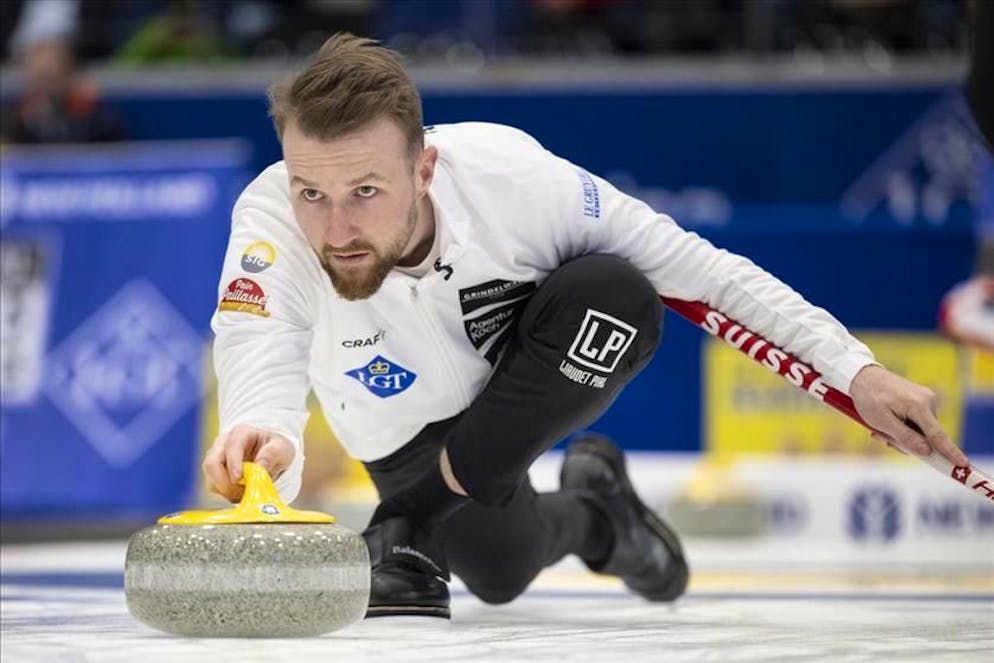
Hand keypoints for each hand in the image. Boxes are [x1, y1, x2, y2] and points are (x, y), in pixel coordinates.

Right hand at [202, 424, 294, 501]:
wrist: (271, 454)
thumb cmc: (275, 448)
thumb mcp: (282, 448)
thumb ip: (272, 453)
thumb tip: (259, 466)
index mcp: (241, 433)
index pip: (231, 446)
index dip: (233, 463)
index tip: (238, 479)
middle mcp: (223, 444)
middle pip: (211, 463)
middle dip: (225, 482)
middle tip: (243, 492)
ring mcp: (215, 458)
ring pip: (210, 478)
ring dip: (226, 490)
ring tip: (245, 494)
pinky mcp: (214, 473)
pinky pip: (213, 487)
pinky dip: (225, 494)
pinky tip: (240, 495)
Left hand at [850, 365, 967, 466]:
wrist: (862, 376)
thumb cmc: (869, 397)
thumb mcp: (882, 421)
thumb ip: (905, 437)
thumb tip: (927, 451)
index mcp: (919, 406)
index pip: (938, 435)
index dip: (950, 452)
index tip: (962, 465)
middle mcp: (928, 401)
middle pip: (926, 436)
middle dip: (906, 442)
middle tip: (881, 437)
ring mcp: (926, 399)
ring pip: (920, 431)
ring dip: (902, 435)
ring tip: (879, 427)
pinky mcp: (920, 400)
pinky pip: (917, 422)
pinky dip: (903, 426)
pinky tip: (887, 421)